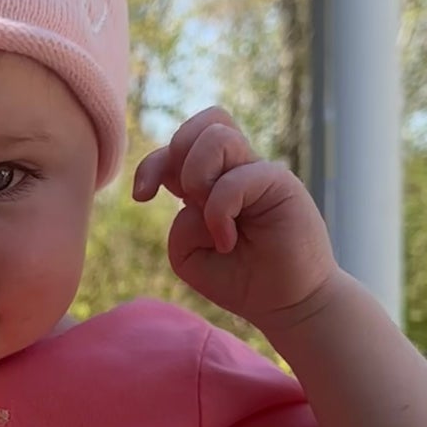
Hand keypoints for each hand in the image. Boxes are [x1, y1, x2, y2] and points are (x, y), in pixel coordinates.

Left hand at [133, 108, 334, 328]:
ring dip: (197, 176)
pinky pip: (235, 178)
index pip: (179, 145)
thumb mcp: (188, 256)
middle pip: (203, 123)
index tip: (142, 196)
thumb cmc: (239, 279)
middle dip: (175, 157)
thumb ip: (179, 224)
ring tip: (209, 216)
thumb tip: (195, 201)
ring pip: (217, 135)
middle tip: (186, 201)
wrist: (284, 303)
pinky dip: (218, 212)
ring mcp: (259, 172)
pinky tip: (227, 241)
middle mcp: (237, 170)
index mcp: (213, 181)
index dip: (152, 163)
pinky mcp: (279, 183)